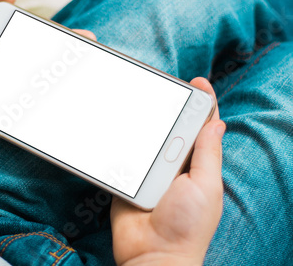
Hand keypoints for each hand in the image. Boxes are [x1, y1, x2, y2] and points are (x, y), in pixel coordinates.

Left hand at [0, 0, 96, 136]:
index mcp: (8, 44)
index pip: (42, 39)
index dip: (64, 38)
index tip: (85, 38)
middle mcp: (15, 67)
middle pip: (48, 65)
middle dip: (71, 63)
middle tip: (89, 61)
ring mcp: (12, 90)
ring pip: (42, 89)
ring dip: (61, 87)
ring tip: (80, 85)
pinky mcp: (5, 111)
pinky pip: (26, 111)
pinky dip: (42, 109)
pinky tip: (58, 106)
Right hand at [110, 78, 225, 265]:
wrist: (151, 256)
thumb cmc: (187, 226)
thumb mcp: (206, 186)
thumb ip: (208, 154)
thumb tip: (217, 122)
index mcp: (197, 165)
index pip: (202, 128)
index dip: (202, 104)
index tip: (197, 82)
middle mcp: (173, 165)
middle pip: (172, 128)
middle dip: (169, 106)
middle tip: (161, 85)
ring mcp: (149, 172)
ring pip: (146, 138)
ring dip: (141, 122)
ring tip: (135, 99)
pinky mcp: (127, 179)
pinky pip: (123, 156)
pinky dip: (119, 142)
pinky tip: (114, 126)